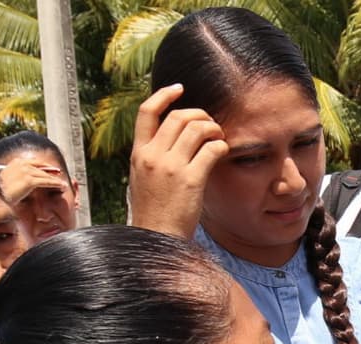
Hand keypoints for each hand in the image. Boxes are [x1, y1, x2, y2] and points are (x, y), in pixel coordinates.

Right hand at [0, 159, 66, 205]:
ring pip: (45, 175)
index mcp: (15, 162)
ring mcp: (25, 171)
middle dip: (51, 171)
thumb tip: (24, 181)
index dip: (44, 166)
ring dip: (55, 180)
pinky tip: (62, 187)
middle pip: (41, 168)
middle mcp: (21, 164)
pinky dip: (56, 184)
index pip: (34, 162)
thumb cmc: (0, 192)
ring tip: (63, 184)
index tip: (53, 169)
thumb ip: (17, 176)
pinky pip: (46, 182)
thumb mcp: (8, 180)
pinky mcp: (29, 180)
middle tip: (60, 174)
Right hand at [129, 83, 229, 238]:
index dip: (164, 95)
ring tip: (219, 138)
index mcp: (138, 154)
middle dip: (199, 114)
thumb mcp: (141, 179)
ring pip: (197, 128)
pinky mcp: (190, 179)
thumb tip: (168, 139)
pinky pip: (211, 149)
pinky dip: (221, 146)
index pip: (146, 112)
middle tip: (210, 124)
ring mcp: (170, 167)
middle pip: (178, 116)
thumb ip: (151, 158)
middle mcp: (152, 156)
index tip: (180, 88)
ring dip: (213, 128)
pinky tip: (223, 152)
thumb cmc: (153, 212)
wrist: (156, 238)